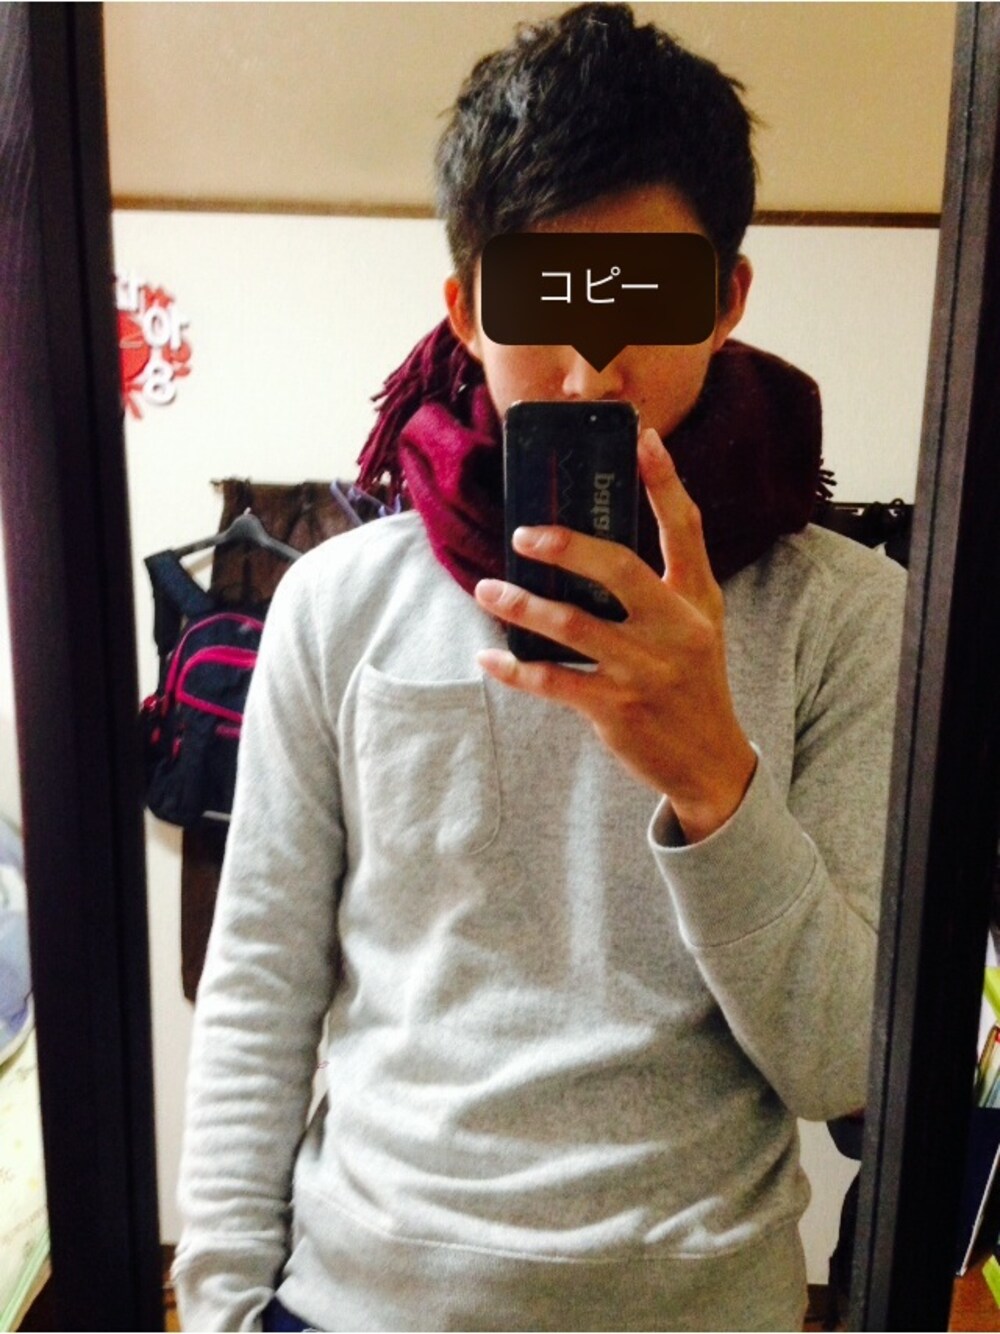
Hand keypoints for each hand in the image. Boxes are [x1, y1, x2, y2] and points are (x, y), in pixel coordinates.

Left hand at [475, 427, 756, 842]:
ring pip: (573, 626)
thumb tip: (601, 536)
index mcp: (697, 599)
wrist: (709, 761)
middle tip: (523, 535)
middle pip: (619, 569)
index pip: (686, 529)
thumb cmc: (693, 678)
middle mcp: (676, 629)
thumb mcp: (699, 623)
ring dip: (521, 606)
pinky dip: (515, 671)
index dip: (665, 482)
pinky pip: (554, 682)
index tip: (641, 438)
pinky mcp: (616, 708)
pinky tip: (489, 658)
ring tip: (487, 589)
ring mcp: (644, 670)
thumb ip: (666, 580)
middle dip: (567, 546)